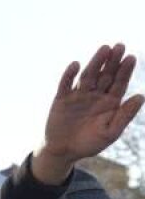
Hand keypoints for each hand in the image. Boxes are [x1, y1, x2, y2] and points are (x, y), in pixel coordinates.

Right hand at [34, 43, 143, 183]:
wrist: (63, 152)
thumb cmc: (89, 144)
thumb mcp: (110, 133)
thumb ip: (125, 115)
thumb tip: (141, 96)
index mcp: (110, 102)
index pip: (119, 83)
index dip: (125, 70)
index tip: (131, 58)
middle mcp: (96, 95)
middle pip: (105, 75)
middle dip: (112, 61)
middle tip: (120, 46)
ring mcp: (79, 96)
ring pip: (88, 76)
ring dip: (96, 62)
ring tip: (104, 49)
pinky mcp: (62, 99)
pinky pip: (65, 84)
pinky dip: (69, 74)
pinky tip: (76, 64)